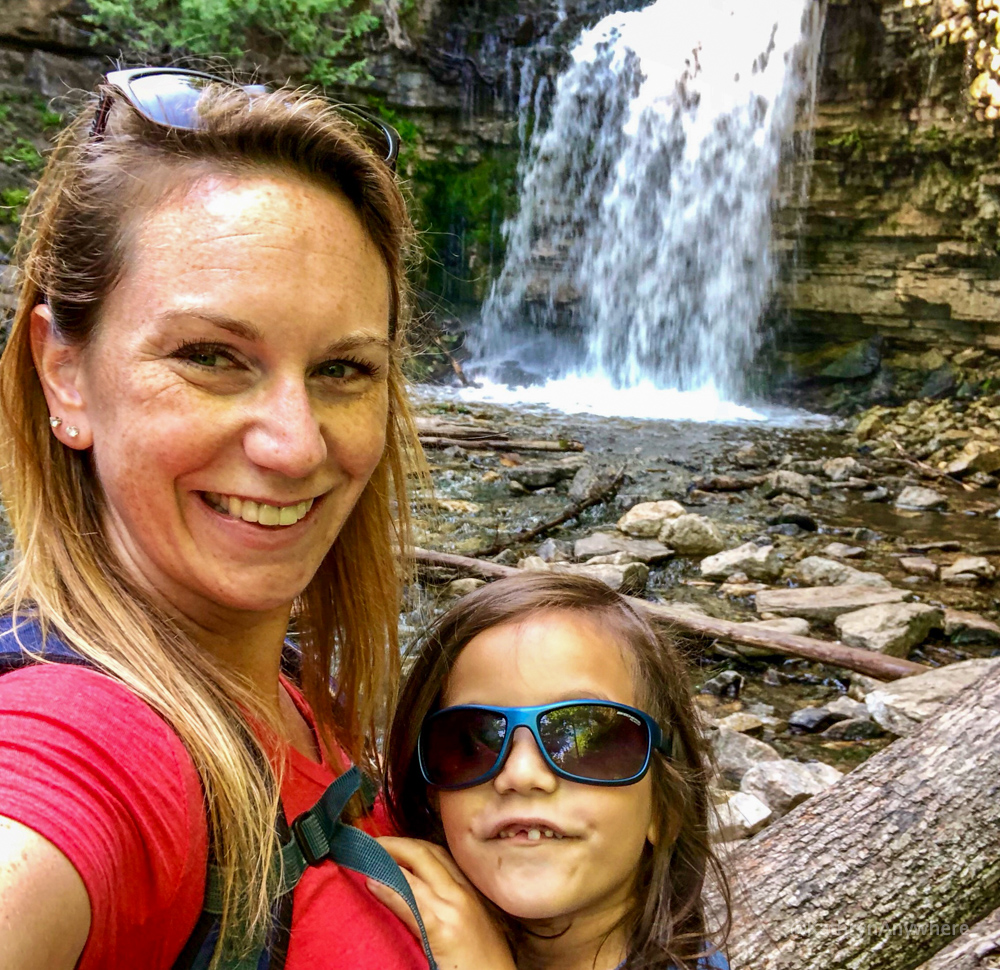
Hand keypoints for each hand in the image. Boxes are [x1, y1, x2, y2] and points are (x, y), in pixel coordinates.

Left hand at [368, 836, 516, 969]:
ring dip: (388, 857)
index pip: (438, 854)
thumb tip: (413, 894)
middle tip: (372, 843)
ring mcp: (453, 907)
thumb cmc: (483, 963)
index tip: (389, 844)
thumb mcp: (467, 925)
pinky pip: (410, 900)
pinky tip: (372, 882)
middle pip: (426, 852)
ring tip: (366, 855)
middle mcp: (462, 892)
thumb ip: (447, 905)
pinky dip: (389, 887)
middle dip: (396, 843)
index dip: (410, 844)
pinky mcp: (442, 928)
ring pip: (417, 867)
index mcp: (469, 890)